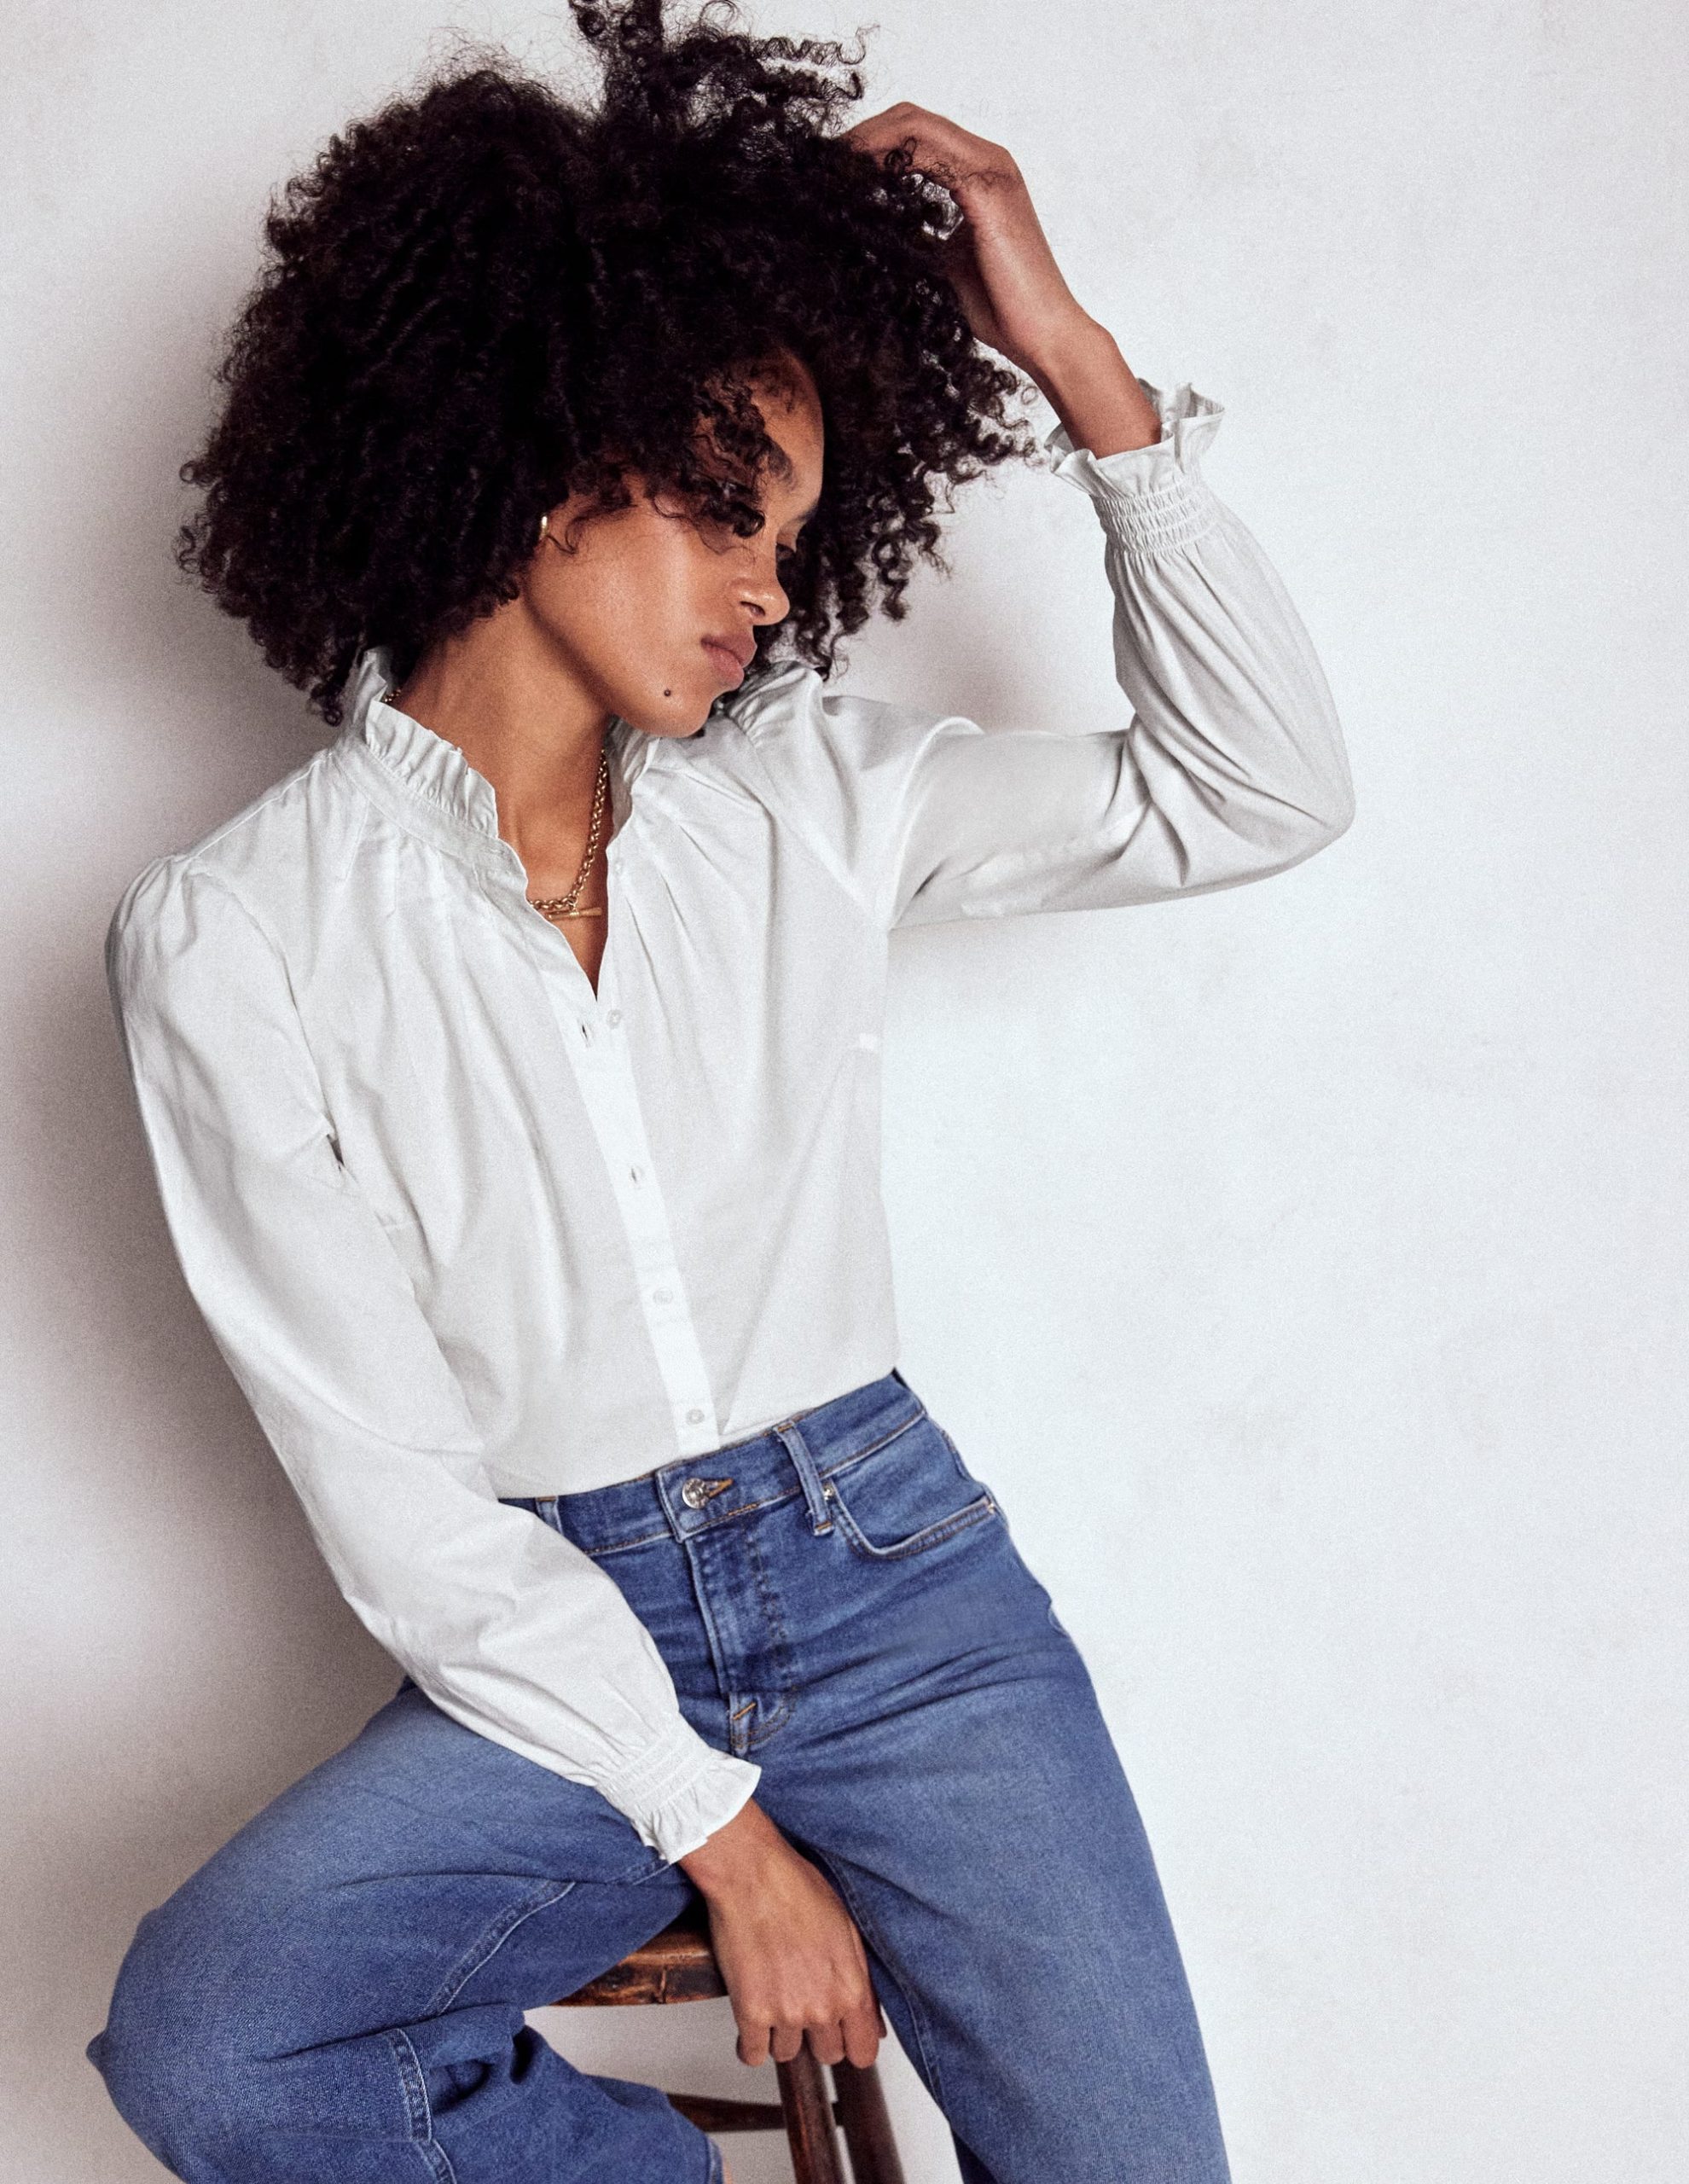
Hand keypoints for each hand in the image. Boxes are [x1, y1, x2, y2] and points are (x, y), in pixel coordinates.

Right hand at [678, 1798, 882, 2069]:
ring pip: (787, 2053)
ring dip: (782, 2034)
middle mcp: (822, 2007)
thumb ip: (863, 1982)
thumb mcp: (848, 1930)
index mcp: (851, 1988)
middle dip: (817, 2035)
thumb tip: (874, 2023)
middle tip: (804, 2005)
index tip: (842, 2035)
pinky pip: (752, 2054)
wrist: (753, 1875)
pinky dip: (750, 2043)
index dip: (853, 2045)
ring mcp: (785, 2014)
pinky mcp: (750, 2012)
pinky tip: (752, 2021)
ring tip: (775, 2000)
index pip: (863, 2052)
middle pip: (826, 2055)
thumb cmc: (798, 1889)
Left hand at [841, 102, 1162, 454]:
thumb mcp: (947, 263)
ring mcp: (992, 170)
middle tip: (822, 162)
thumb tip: (881, 232)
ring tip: (832, 167)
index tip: (834, 167)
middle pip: (913, 118)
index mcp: (981, 173)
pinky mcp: (987, 190)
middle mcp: (989, 160)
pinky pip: (927, 153)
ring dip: (868, 141)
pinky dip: (887, 159)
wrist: (1042, 334)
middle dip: (863, 134)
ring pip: (917, 126)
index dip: (873, 142)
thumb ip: (921, 237)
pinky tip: (859, 179)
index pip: (919, 135)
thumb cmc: (1002, 307)